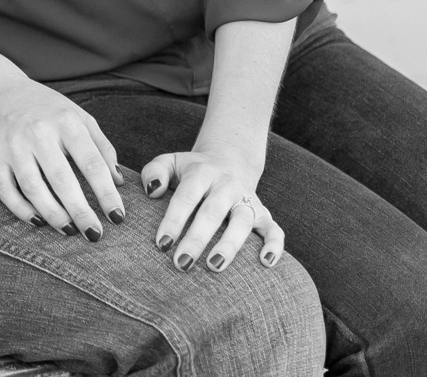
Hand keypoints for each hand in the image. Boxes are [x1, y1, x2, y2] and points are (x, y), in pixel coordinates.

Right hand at [0, 72, 126, 239]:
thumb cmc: (45, 109)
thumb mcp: (79, 116)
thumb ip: (101, 147)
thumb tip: (118, 182)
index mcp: (65, 122)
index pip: (91, 163)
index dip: (106, 193)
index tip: (117, 216)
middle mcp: (38, 132)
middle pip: (62, 179)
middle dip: (81, 211)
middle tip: (95, 234)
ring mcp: (13, 145)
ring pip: (33, 188)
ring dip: (53, 214)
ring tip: (70, 231)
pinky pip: (6, 190)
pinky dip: (21, 210)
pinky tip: (38, 221)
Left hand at [141, 148, 285, 270]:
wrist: (229, 161)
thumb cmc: (191, 170)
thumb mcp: (170, 162)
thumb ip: (155, 171)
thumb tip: (152, 191)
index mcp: (202, 172)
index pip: (186, 197)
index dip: (174, 220)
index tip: (162, 244)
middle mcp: (227, 185)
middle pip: (212, 213)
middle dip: (197, 239)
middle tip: (182, 263)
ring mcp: (248, 200)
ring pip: (242, 222)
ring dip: (229, 246)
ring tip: (214, 267)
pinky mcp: (264, 214)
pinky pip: (275, 230)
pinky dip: (274, 246)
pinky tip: (266, 263)